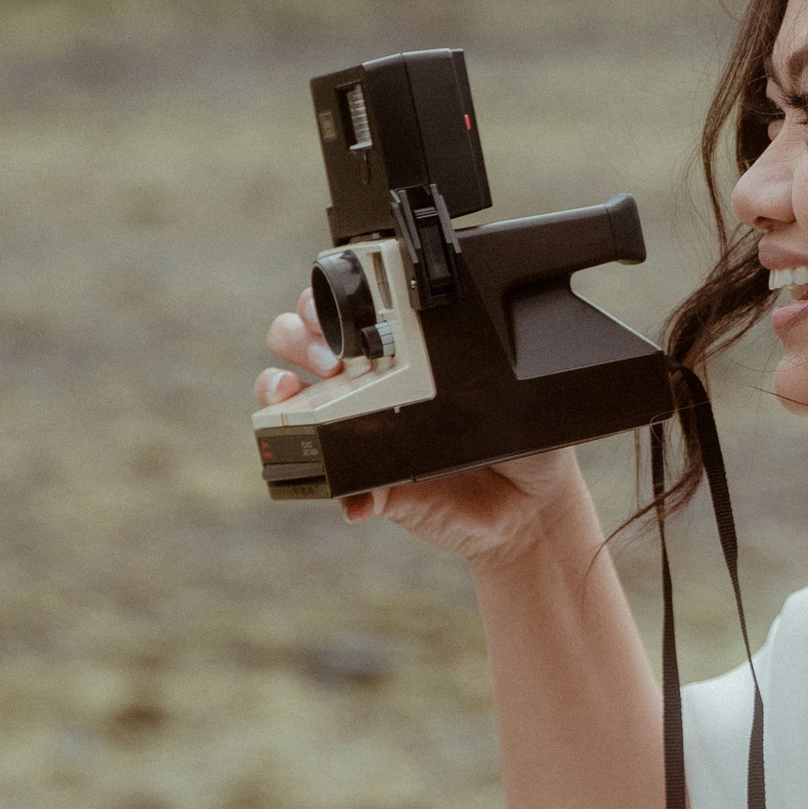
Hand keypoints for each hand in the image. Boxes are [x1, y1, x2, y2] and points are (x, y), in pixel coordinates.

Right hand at [253, 294, 588, 566]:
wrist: (530, 508)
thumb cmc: (522, 437)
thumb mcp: (511, 391)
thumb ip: (488, 372)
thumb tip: (460, 372)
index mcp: (401, 351)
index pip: (343, 310)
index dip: (322, 300)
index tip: (332, 308)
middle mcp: (369, 384)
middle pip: (298, 341)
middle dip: (295, 335)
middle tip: (330, 356)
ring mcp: (359, 433)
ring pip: (289, 401)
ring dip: (277, 392)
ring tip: (296, 395)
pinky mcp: (368, 485)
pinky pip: (329, 483)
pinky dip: (333, 488)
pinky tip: (355, 495)